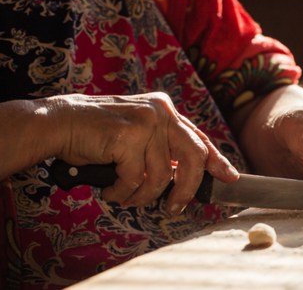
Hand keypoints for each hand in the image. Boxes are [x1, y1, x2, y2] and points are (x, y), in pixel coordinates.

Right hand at [46, 93, 238, 213]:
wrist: (58, 122)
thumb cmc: (95, 134)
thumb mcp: (137, 132)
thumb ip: (162, 146)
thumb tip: (187, 175)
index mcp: (165, 109)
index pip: (199, 138)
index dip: (216, 160)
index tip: (229, 177)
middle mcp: (161, 111)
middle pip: (194, 157)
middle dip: (187, 189)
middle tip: (174, 208)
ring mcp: (146, 122)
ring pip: (161, 176)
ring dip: (142, 196)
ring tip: (125, 196)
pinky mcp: (129, 136)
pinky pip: (135, 179)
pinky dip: (122, 192)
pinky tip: (110, 188)